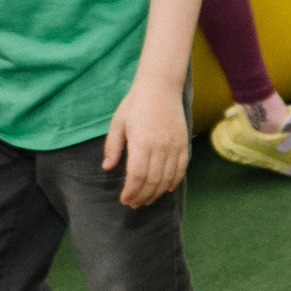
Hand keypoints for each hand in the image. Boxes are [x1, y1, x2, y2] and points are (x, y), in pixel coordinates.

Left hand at [103, 80, 188, 207]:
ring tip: (147, 200)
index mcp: (141, 142)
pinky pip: (181, 168)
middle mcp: (160, 147)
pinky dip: (175, 181)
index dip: (131, 191)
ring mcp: (174, 145)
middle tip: (134, 204)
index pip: (137, 176)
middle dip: (142, 196)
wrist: (160, 86)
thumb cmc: (135, 103)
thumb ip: (112, 147)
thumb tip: (107, 168)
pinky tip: (167, 189)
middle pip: (152, 180)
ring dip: (157, 192)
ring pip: (167, 178)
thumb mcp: (117, 123)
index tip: (124, 199)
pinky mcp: (183, 143)